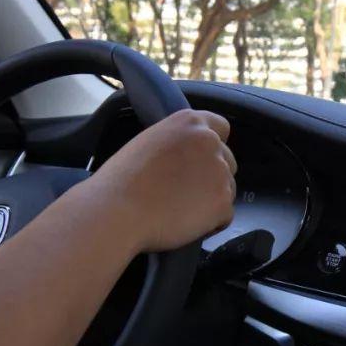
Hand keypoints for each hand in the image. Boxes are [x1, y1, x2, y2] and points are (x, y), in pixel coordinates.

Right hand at [84, 109, 236, 252]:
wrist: (117, 210)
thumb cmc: (122, 180)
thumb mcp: (150, 141)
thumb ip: (177, 143)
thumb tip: (188, 158)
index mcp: (190, 122)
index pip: (221, 127)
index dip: (213, 146)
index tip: (201, 161)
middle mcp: (210, 142)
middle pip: (227, 161)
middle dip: (211, 176)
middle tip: (184, 191)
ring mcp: (220, 172)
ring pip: (227, 188)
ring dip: (211, 199)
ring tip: (180, 209)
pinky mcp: (222, 202)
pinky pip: (225, 215)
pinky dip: (211, 223)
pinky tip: (185, 223)